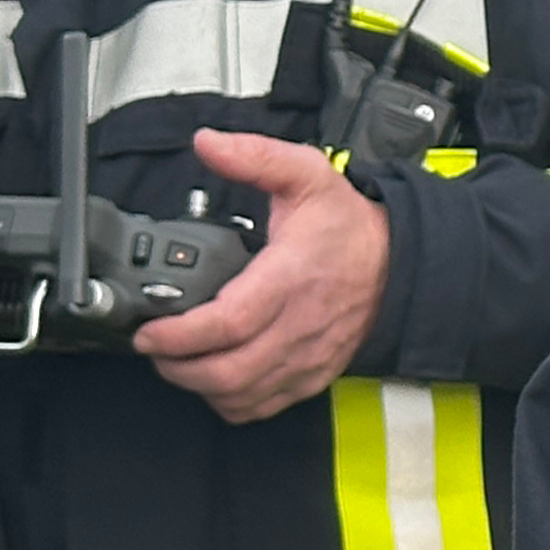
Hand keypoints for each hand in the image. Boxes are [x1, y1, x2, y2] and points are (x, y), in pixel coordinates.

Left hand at [135, 130, 389, 422]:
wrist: (400, 264)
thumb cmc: (350, 227)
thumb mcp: (306, 175)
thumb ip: (255, 156)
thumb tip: (208, 143)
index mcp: (291, 278)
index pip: (228, 323)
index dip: (179, 335)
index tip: (148, 330)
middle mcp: (299, 326)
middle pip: (227, 371)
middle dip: (176, 367)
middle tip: (153, 347)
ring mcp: (307, 357)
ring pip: (241, 396)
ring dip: (198, 387)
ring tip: (177, 361)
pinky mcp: (312, 375)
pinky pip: (262, 406)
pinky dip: (229, 402)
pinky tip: (214, 380)